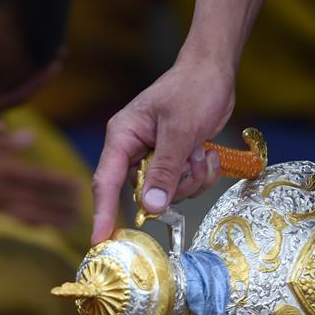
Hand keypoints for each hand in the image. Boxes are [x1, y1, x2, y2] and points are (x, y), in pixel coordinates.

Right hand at [0, 130, 81, 228]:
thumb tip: (28, 135)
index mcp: (0, 171)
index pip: (36, 178)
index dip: (58, 182)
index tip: (78, 184)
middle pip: (37, 199)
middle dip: (61, 204)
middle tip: (84, 207)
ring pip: (30, 213)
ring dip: (53, 218)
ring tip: (74, 220)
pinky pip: (19, 219)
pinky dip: (38, 222)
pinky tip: (53, 224)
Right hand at [91, 54, 233, 242]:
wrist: (214, 72)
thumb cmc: (192, 90)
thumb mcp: (180, 131)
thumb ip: (165, 170)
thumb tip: (151, 206)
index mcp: (122, 137)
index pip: (106, 182)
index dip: (102, 213)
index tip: (100, 241)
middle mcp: (132, 150)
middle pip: (143, 192)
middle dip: (172, 187)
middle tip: (192, 164)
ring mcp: (153, 156)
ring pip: (166, 192)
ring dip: (190, 180)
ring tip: (201, 152)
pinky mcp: (172, 160)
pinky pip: (182, 185)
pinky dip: (198, 175)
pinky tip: (206, 153)